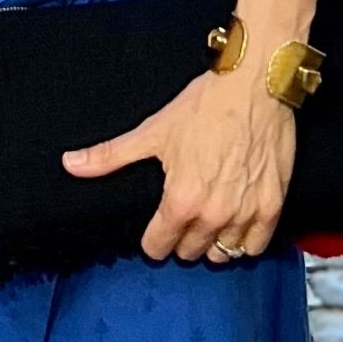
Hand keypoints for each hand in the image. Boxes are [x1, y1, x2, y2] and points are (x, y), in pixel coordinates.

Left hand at [62, 65, 295, 262]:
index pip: (158, 246)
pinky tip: (236, 225)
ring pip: (223, 254)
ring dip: (213, 243)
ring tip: (207, 223)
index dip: (152, 239)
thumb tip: (70, 164)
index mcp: (180, 201)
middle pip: (190, 252)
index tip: (155, 229)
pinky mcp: (272, 207)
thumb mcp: (152, 131)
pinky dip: (245, 241)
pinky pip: (255, 246)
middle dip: (182, 238)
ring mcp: (246, 214)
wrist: (254, 87)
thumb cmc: (204, 106)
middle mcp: (213, 215)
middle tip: (181, 218)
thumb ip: (110, 156)